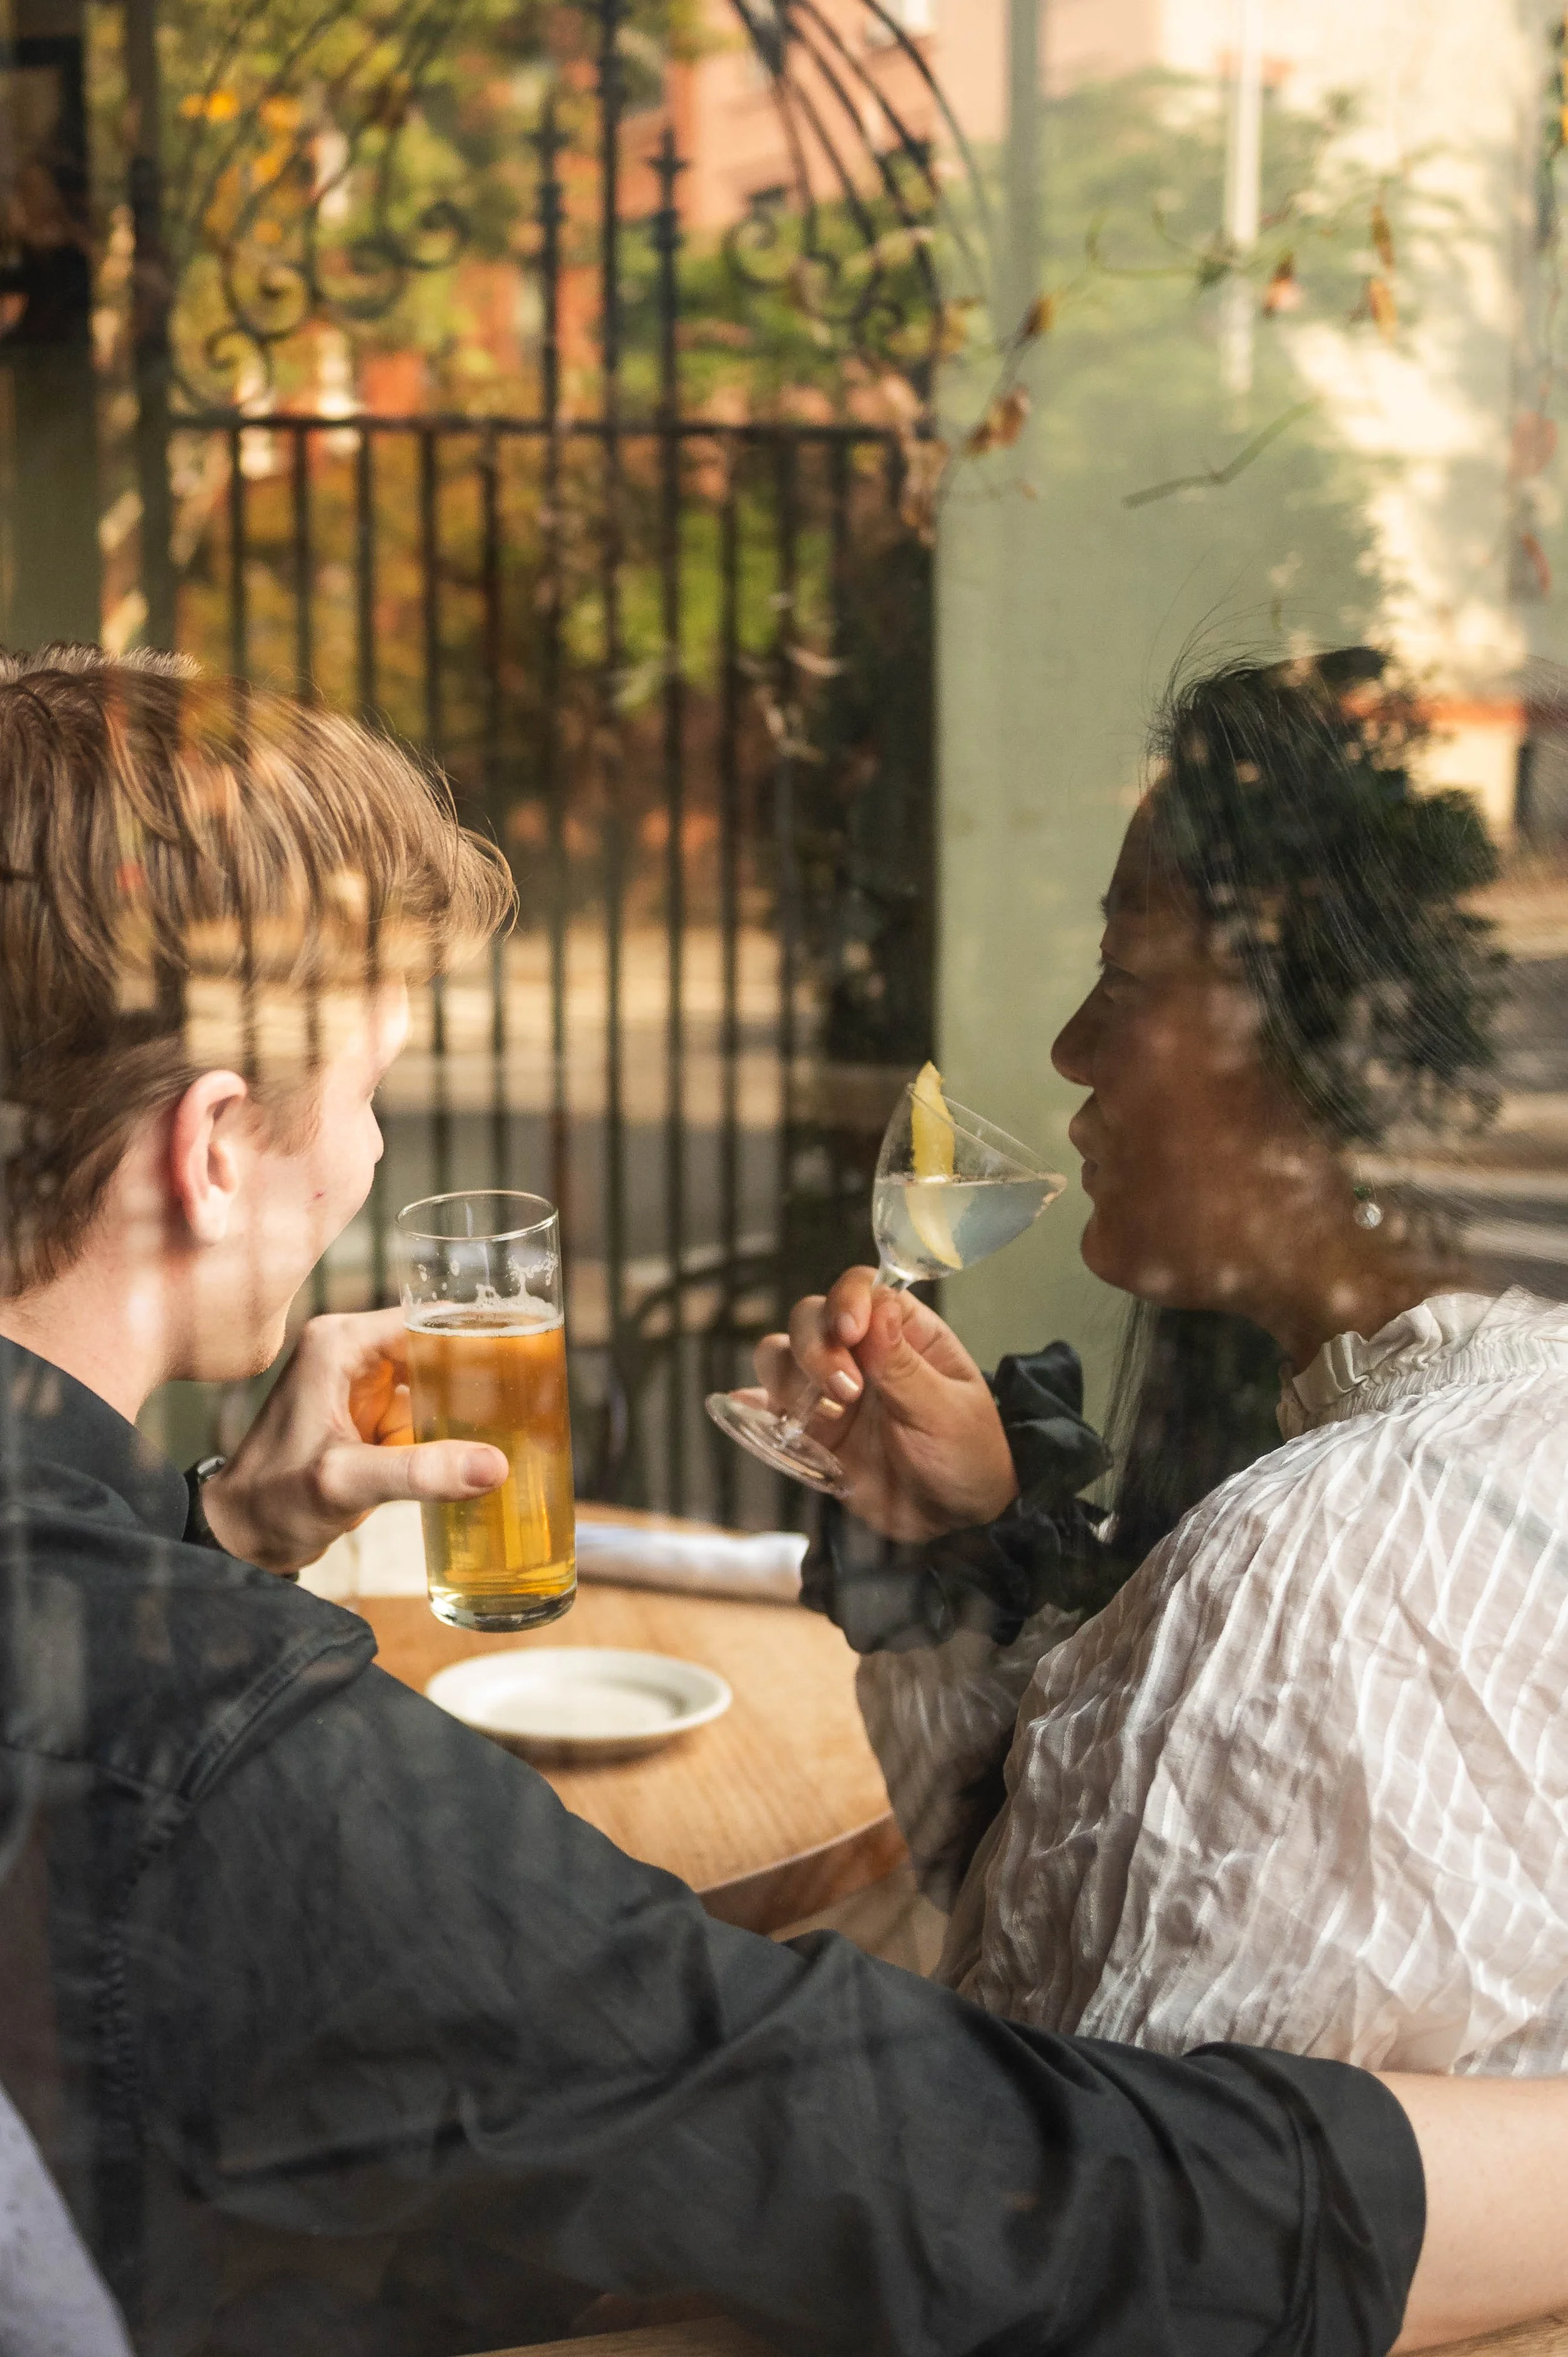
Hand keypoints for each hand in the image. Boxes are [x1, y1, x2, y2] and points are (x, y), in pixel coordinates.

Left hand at [200, 1308, 506, 1575]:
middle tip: (541, 1394)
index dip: (477, 1334)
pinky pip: (431, 1417)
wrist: (240, 1540)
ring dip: (476, 1404)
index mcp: (340, 1343)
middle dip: (486, 1371)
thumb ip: (418, 1470)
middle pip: (440, 1348)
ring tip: (531, 1421)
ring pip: (440, 1384)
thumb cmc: (272, 1500)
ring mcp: (366, 1391)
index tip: (531, 1357)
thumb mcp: (345, 1481)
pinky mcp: (375, 1425)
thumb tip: (496, 1465)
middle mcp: (354, 1356)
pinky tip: (495, 1449)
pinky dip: (459, 1434)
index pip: (426, 1320)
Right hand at [743, 1267, 1016, 1541]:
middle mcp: (863, 1353)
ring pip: (783, 1355)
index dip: (848, 1301)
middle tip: (845, 1393)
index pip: (863, 1291)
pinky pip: (770, 1405)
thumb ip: (904, 1365)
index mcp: (906, 1335)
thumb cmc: (967, 1457)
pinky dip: (755, 1405)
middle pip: (812, 1318)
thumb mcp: (944, 1411)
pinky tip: (752, 1411)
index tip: (849, 1332)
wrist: (954, 1523)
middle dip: (816, 1349)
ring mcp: (832, 1391)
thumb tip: (877, 1307)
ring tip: (814, 1415)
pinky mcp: (812, 1429)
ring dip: (787, 1376)